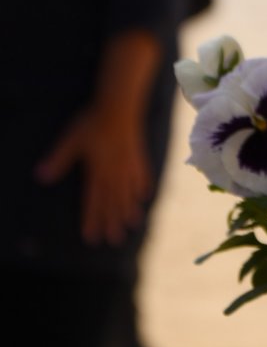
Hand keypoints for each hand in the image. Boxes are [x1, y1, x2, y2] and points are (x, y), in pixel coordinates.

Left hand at [35, 106, 151, 245]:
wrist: (119, 106)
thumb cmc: (92, 122)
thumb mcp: (71, 140)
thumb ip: (58, 159)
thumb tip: (41, 177)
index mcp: (97, 171)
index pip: (93, 201)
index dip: (92, 219)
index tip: (92, 237)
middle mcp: (115, 172)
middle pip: (113, 201)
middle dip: (112, 221)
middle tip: (114, 240)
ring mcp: (128, 164)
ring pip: (128, 191)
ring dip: (129, 209)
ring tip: (133, 224)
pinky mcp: (137, 154)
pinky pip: (141, 175)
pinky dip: (143, 186)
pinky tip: (145, 196)